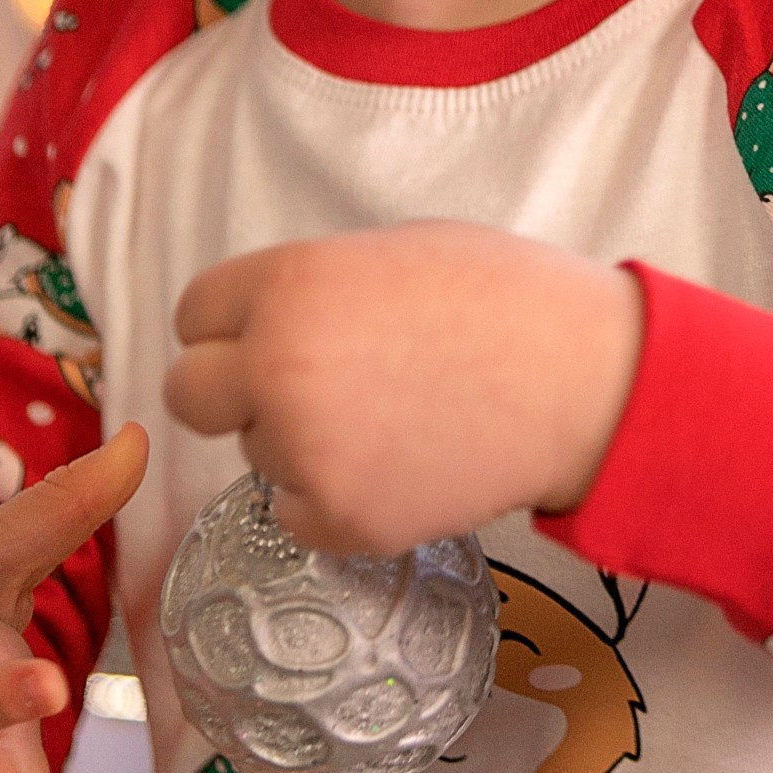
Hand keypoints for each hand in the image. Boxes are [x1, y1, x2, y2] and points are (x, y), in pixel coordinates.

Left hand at [164, 223, 643, 552]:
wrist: (583, 383)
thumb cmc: (504, 297)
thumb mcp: (393, 250)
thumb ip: (313, 286)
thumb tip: (267, 321)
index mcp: (288, 286)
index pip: (195, 314)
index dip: (231, 324)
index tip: (265, 335)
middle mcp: (278, 368)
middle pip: (189, 394)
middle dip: (234, 392)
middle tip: (298, 389)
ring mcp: (305, 453)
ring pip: (254, 454)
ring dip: (298, 443)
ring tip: (386, 419)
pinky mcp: (341, 522)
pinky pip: (296, 514)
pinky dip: (333, 499)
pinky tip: (397, 465)